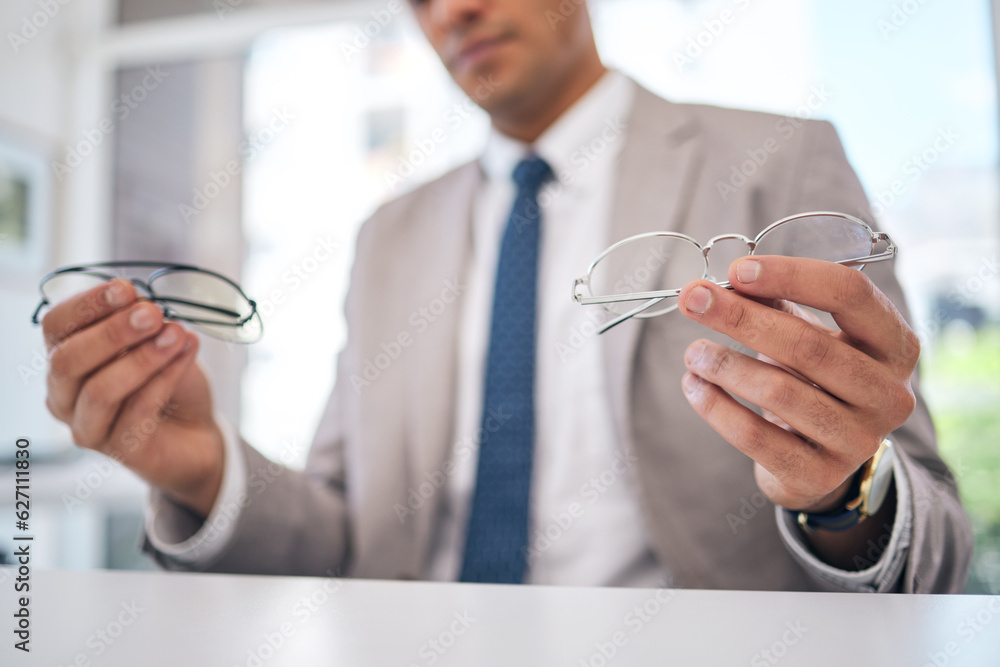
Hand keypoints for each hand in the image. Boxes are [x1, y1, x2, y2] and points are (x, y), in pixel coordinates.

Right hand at [41, 279, 224, 516]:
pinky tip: (186, 356)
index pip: (56, 326)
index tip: (126, 289)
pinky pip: (137, 413)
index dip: (87, 305)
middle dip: (112, 333)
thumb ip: (144, 324)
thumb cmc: (170, 381)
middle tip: (154, 314)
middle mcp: (65, 395)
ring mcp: (88, 427)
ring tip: (177, 335)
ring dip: (142, 358)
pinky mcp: (119, 451)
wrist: (198, 430)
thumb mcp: (158, 342)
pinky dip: (164, 379)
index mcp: (65, 358)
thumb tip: (142, 304)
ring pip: (100, 391)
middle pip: (68, 360)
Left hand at [676, 256, 918, 513]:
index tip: (736, 271)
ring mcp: (858, 440)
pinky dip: (716, 407)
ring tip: (693, 351)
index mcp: (894, 344)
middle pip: (808, 344)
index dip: (790, 276)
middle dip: (740, 317)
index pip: (849, 294)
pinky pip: (757, 437)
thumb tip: (725, 282)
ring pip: (779, 392)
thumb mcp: (808, 333)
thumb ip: (775, 303)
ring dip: (724, 364)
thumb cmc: (813, 378)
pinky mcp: (820, 475)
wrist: (820, 455)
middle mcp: (888, 393)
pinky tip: (693, 385)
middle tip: (692, 299)